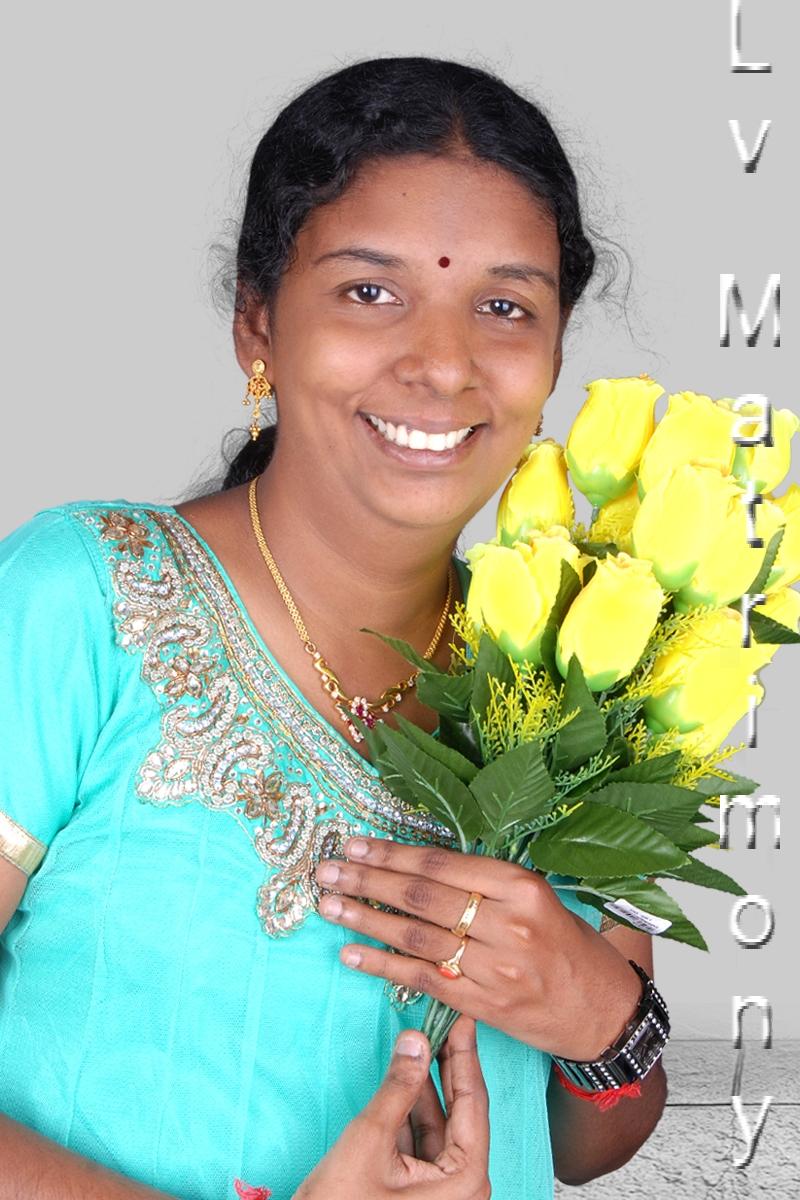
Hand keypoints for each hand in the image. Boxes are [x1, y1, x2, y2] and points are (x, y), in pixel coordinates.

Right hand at [292, 1016, 490, 1198]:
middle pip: (460, 1111)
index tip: (461, 1018)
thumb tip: (416, 1042)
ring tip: (421, 1040)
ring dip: (426, 1085)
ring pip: (439, 1124)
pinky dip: (411, 1109)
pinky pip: (421, 1141)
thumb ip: (397, 1088)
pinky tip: (404, 1078)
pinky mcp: (419, 1193)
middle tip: (441, 1021)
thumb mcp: (370, 1142)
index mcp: (466, 1180)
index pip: (473, 1102)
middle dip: (447, 1065)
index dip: (465, 1054)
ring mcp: (442, 1192)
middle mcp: (463, 1187)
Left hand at [315, 837, 642, 1061]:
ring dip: (365, 921)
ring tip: (330, 905)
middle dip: (368, 881)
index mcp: (522, 887)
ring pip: (417, 938)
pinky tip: (351, 955)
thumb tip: (414, 862)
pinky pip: (422, 980)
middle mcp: (508, 924)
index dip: (393, 853)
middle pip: (423, 897)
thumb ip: (484, 881)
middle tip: (328, 870)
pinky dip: (382, 967)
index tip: (355, 844)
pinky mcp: (485, 1005)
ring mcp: (496, 968)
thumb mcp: (537, 898)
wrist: (603, 1010)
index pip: (443, 864)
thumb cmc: (566, 945)